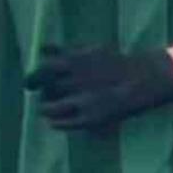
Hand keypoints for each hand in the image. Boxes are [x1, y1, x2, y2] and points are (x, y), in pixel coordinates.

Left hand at [24, 46, 172, 130]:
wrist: (142, 79)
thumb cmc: (115, 63)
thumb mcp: (90, 50)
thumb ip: (64, 50)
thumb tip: (40, 49)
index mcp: (74, 62)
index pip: (43, 71)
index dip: (33, 78)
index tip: (29, 84)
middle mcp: (76, 81)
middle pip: (47, 89)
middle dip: (41, 93)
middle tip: (40, 96)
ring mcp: (83, 101)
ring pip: (52, 108)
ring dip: (45, 109)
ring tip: (46, 110)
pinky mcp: (91, 118)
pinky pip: (65, 124)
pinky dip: (56, 123)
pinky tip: (54, 122)